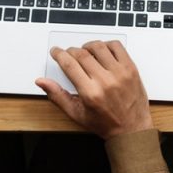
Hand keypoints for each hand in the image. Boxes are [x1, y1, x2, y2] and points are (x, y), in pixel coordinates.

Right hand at [36, 41, 153, 139]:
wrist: (131, 128)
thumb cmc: (104, 123)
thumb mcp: (76, 114)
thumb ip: (57, 96)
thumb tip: (41, 82)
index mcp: (90, 93)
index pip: (70, 65)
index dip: (59, 55)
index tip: (56, 52)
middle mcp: (106, 81)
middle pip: (82, 54)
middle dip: (71, 51)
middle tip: (68, 53)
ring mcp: (120, 73)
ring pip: (99, 47)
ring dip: (88, 46)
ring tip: (84, 52)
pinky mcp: (131, 68)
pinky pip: (117, 46)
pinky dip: (107, 44)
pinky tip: (102, 51)